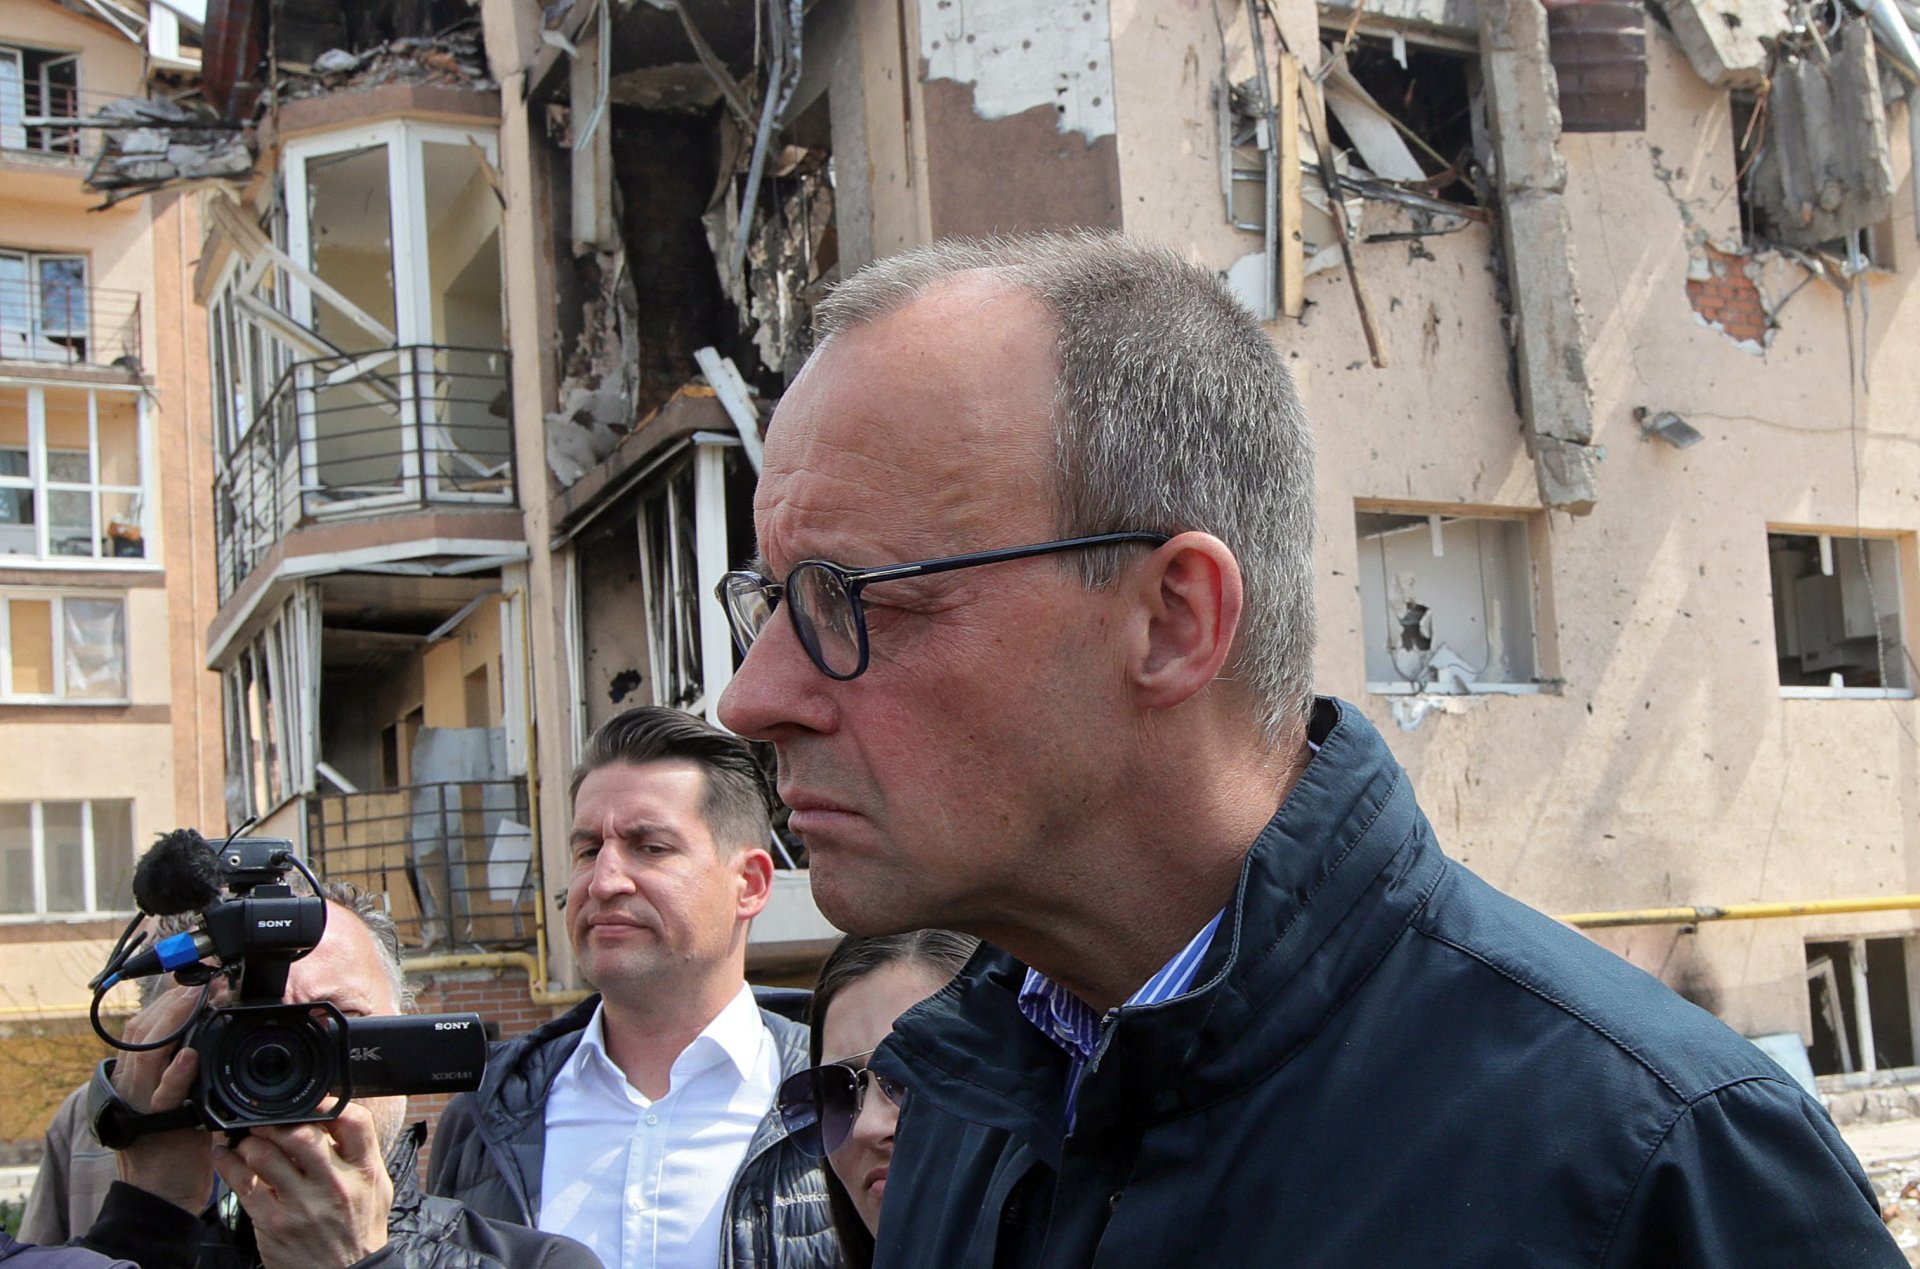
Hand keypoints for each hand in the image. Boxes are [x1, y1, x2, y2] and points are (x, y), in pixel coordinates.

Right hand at [111, 984, 213, 1212]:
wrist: (162, 1191)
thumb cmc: (174, 1140)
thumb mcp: (179, 1093)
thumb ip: (186, 1063)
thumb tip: (209, 1029)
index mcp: (136, 1072)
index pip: (145, 1023)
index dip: (170, 998)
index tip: (198, 977)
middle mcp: (132, 1082)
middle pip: (144, 1030)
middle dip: (175, 1002)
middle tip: (206, 980)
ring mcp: (140, 1101)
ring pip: (148, 1054)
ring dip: (175, 1023)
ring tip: (197, 999)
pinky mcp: (157, 1125)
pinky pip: (162, 1095)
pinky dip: (175, 1074)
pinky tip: (189, 1056)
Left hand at [212, 1101, 392, 1268]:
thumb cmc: (360, 1226)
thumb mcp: (376, 1185)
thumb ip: (358, 1151)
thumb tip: (333, 1115)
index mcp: (364, 1171)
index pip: (353, 1121)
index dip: (327, 1104)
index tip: (310, 1103)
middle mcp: (334, 1185)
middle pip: (300, 1133)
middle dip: (276, 1121)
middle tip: (266, 1120)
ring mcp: (302, 1205)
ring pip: (264, 1155)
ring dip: (250, 1141)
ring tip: (247, 1139)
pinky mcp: (273, 1223)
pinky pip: (242, 1184)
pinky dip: (228, 1164)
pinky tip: (225, 1156)